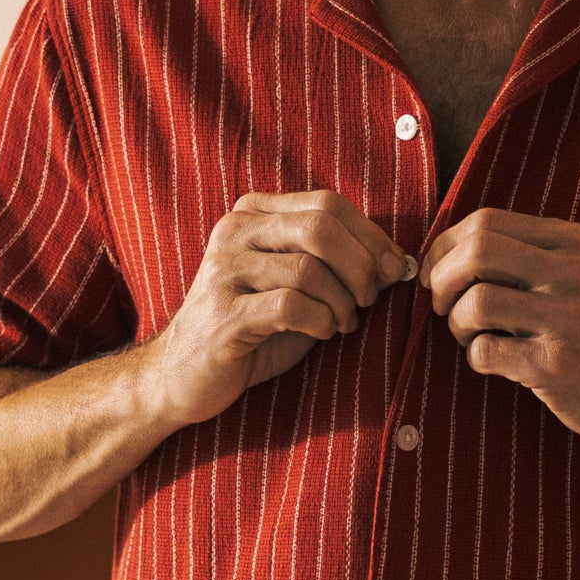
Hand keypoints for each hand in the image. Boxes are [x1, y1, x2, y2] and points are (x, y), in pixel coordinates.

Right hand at [149, 189, 408, 427]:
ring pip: (309, 268)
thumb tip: (396, 262)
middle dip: (361, 266)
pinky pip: (291, 305)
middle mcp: (234, 232)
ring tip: (342, 323)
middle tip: (368, 299)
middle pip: (321, 226)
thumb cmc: (250, 331)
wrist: (183, 376)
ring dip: (341, 302)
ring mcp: (224, 270)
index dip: (371, 236)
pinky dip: (321, 321)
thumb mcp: (295, 287)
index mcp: (253, 214)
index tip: (393, 269)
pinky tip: (322, 333)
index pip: (327, 203)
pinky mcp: (224, 312)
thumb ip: (336, 266)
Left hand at [417, 208, 579, 446]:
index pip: (486, 221)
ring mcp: (566, 319)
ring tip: (469, 336)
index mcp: (572, 242)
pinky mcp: (555, 364)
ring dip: (455, 323)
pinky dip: (475, 357)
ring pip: (475, 302)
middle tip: (441, 304)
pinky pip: (485, 351)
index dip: (445, 245)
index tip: (437, 272)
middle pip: (476, 251)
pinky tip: (494, 362)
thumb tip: (448, 249)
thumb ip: (528, 254)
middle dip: (442, 278)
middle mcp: (571, 273)